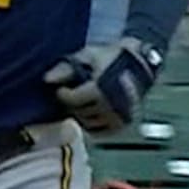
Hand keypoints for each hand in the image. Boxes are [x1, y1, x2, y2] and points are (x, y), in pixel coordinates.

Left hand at [45, 36, 160, 133]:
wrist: (141, 63)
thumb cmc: (112, 57)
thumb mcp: (87, 56)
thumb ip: (66, 68)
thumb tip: (47, 80)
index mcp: (101, 89)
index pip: (72, 100)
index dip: (63, 94)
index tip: (62, 89)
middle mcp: (110, 106)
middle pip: (79, 112)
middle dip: (72, 104)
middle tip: (73, 95)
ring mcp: (118, 117)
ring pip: (88, 124)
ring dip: (81, 115)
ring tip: (83, 103)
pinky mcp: (123, 123)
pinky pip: (100, 131)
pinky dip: (93, 124)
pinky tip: (91, 113)